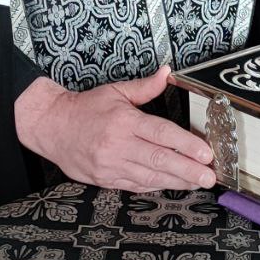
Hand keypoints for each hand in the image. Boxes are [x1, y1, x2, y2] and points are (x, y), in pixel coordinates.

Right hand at [14, 66, 214, 191]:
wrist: (50, 126)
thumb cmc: (85, 108)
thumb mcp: (115, 91)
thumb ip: (145, 87)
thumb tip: (167, 73)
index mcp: (124, 121)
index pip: (162, 134)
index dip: (186, 145)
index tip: (206, 153)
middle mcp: (118, 145)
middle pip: (160, 159)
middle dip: (188, 170)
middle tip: (210, 177)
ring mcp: (111, 165)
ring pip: (150, 177)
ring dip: (176, 181)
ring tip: (197, 183)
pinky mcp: (105, 179)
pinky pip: (135, 185)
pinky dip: (156, 186)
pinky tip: (172, 185)